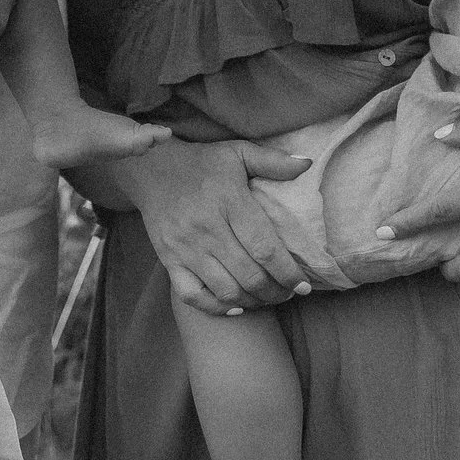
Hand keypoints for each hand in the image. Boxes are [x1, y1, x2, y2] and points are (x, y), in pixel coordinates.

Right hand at [117, 136, 315, 313]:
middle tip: (288, 293)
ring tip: (266, 298)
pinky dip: (216, 307)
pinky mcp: (169, 259)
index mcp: (229, 201)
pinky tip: (234, 306)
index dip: (288, 273)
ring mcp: (186, 247)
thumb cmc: (202, 162)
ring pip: (226, 290)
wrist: (151, 168)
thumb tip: (307, 164)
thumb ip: (273, 160)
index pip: (265, 248)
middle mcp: (207, 228)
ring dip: (252, 302)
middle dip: (275, 292)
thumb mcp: (238, 152)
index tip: (304, 285)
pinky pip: (192, 295)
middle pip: (249, 275)